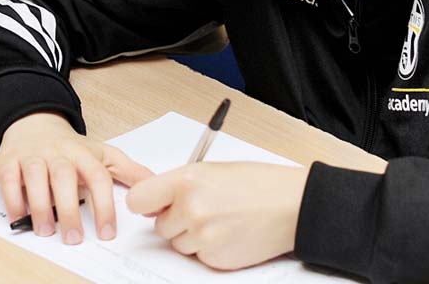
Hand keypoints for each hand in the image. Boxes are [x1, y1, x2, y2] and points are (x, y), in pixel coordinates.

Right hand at [0, 112, 152, 243]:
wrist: (35, 123)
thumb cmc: (71, 147)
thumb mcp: (103, 154)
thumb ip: (130, 172)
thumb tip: (157, 187)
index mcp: (84, 154)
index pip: (98, 178)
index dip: (104, 206)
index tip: (107, 233)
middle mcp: (59, 154)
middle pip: (64, 177)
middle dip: (69, 209)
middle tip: (74, 238)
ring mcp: (33, 156)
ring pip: (36, 177)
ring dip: (40, 205)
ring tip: (46, 231)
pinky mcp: (10, 160)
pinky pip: (9, 178)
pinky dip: (13, 198)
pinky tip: (19, 216)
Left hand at [126, 162, 308, 269]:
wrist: (290, 205)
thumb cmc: (256, 183)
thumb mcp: (210, 170)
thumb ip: (178, 185)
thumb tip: (154, 202)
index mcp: (186, 180)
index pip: (138, 200)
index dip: (146, 203)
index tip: (154, 204)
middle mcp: (190, 208)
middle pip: (159, 226)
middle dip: (175, 220)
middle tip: (203, 208)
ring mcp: (202, 236)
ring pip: (178, 243)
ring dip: (192, 235)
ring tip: (220, 219)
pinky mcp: (214, 258)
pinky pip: (198, 256)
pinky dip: (209, 248)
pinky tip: (229, 232)